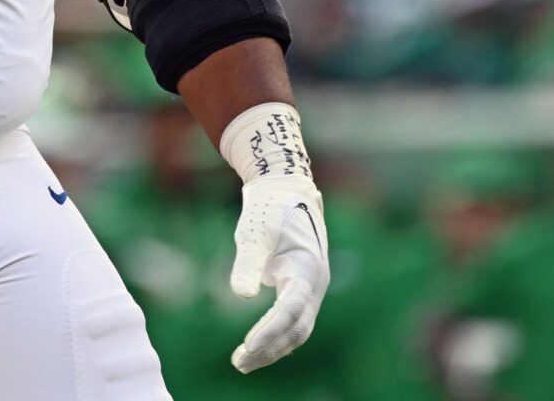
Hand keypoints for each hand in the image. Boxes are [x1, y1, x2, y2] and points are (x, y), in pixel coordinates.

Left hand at [216, 102, 328, 372]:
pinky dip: (274, 337)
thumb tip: (242, 295)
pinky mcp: (300, 290)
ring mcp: (309, 289)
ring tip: (241, 362)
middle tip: (239, 362)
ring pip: (296, 330)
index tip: (247, 345)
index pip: (291, 310)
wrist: (284, 190)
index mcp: (307, 269)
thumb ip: (248, 261)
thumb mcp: (254, 231)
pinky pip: (291, 322)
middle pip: (296, 328)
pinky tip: (255, 347)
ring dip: (272, 347)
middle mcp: (314, 284)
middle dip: (270, 348)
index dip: (270, 330)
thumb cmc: (269, 208)